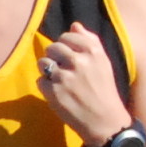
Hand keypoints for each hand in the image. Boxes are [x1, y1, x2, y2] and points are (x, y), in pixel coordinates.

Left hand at [40, 21, 134, 144]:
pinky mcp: (54, 92)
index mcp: (93, 51)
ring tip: (60, 81)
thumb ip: (89, 41)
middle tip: (64, 70)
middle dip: (54, 57)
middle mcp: (78, 61)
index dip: (65, 46)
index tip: (70, 57)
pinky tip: (59, 93)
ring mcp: (64, 77)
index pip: (66, 36)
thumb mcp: (103, 62)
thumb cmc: (104, 90)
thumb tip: (74, 25)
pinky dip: (47, 87)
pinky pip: (40, 81)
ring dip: (48, 71)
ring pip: (43, 63)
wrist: (105, 121)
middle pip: (52, 48)